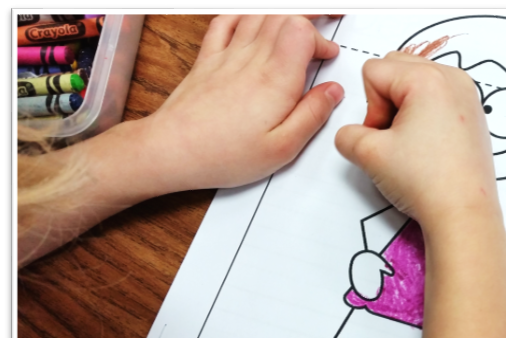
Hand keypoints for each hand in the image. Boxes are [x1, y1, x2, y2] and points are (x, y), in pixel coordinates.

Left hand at [139, 15, 344, 192]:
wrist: (172, 150)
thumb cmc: (224, 154)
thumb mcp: (283, 148)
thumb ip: (312, 115)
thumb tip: (332, 92)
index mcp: (274, 80)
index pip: (302, 32)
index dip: (321, 39)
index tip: (328, 58)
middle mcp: (251, 59)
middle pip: (283, 15)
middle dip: (309, 15)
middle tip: (326, 20)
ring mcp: (227, 55)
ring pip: (258, 14)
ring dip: (281, 13)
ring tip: (298, 19)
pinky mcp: (208, 59)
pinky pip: (224, 22)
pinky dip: (243, 15)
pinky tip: (253, 20)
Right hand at [334, 52, 499, 230]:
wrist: (463, 214)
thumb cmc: (427, 182)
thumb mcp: (368, 154)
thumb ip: (347, 134)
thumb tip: (354, 135)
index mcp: (428, 78)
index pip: (373, 72)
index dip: (369, 108)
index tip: (385, 138)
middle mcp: (453, 79)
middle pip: (397, 69)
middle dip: (387, 102)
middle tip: (396, 138)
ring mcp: (467, 96)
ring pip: (417, 84)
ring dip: (405, 108)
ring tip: (413, 144)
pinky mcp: (473, 115)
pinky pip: (438, 99)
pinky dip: (425, 116)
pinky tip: (429, 147)